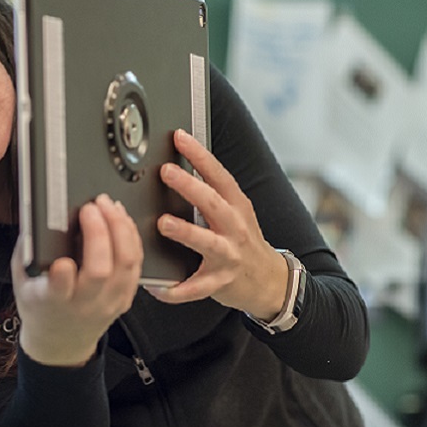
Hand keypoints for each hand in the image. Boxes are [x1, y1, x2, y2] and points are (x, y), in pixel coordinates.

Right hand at [11, 194, 142, 365]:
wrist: (61, 343)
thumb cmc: (40, 307)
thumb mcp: (21, 282)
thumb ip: (26, 251)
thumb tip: (34, 216)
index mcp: (51, 302)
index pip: (59, 290)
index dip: (62, 276)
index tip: (62, 260)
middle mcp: (84, 305)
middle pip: (101, 270)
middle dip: (98, 232)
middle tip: (91, 207)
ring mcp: (109, 302)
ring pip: (126, 263)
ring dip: (120, 228)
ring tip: (108, 205)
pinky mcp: (125, 298)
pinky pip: (136, 264)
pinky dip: (131, 236)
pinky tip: (121, 219)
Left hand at [148, 129, 287, 319]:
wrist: (270, 281)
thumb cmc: (242, 240)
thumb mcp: (234, 211)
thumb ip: (211, 192)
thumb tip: (178, 163)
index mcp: (236, 206)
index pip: (219, 176)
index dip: (200, 155)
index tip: (179, 137)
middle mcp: (235, 228)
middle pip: (213, 203)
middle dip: (190, 186)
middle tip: (167, 172)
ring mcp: (229, 256)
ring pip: (208, 243)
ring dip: (186, 232)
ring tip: (163, 223)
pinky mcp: (221, 282)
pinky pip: (197, 287)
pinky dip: (177, 289)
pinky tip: (157, 287)